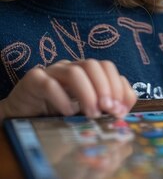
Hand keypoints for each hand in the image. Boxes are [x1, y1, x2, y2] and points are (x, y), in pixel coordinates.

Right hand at [0, 59, 136, 120]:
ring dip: (88, 94)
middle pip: (93, 65)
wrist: (21, 113)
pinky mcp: (33, 80)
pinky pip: (49, 84)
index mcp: (85, 71)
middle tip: (107, 110)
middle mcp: (70, 67)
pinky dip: (62, 99)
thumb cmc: (55, 110)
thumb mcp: (84, 108)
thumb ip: (106, 103)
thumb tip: (125, 106)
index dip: (117, 85)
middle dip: (105, 88)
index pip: (107, 67)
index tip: (121, 108)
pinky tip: (68, 113)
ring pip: (75, 72)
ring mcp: (52, 71)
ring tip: (92, 114)